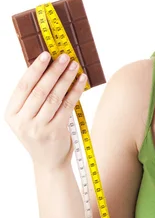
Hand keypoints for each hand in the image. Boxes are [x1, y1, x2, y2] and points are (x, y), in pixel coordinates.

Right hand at [4, 51, 86, 169]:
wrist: (48, 162)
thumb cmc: (39, 132)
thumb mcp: (27, 117)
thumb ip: (32, 96)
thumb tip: (47, 66)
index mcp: (11, 114)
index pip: (23, 86)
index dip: (35, 69)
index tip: (46, 55)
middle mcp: (22, 122)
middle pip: (40, 90)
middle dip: (53, 71)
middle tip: (63, 56)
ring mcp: (38, 128)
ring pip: (54, 97)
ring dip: (65, 78)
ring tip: (73, 65)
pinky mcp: (55, 131)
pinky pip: (67, 106)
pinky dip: (75, 90)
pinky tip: (80, 80)